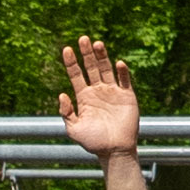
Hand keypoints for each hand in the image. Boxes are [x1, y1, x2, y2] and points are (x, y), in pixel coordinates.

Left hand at [53, 36, 143, 159]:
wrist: (114, 151)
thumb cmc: (93, 142)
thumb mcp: (73, 129)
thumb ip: (66, 112)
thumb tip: (62, 94)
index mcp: (84, 97)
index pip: (76, 75)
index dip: (71, 62)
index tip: (66, 49)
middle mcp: (98, 91)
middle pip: (91, 67)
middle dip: (87, 53)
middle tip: (83, 38)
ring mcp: (113, 92)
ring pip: (106, 69)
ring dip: (102, 57)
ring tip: (97, 44)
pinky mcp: (127, 96)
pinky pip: (124, 81)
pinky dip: (122, 72)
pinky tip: (117, 63)